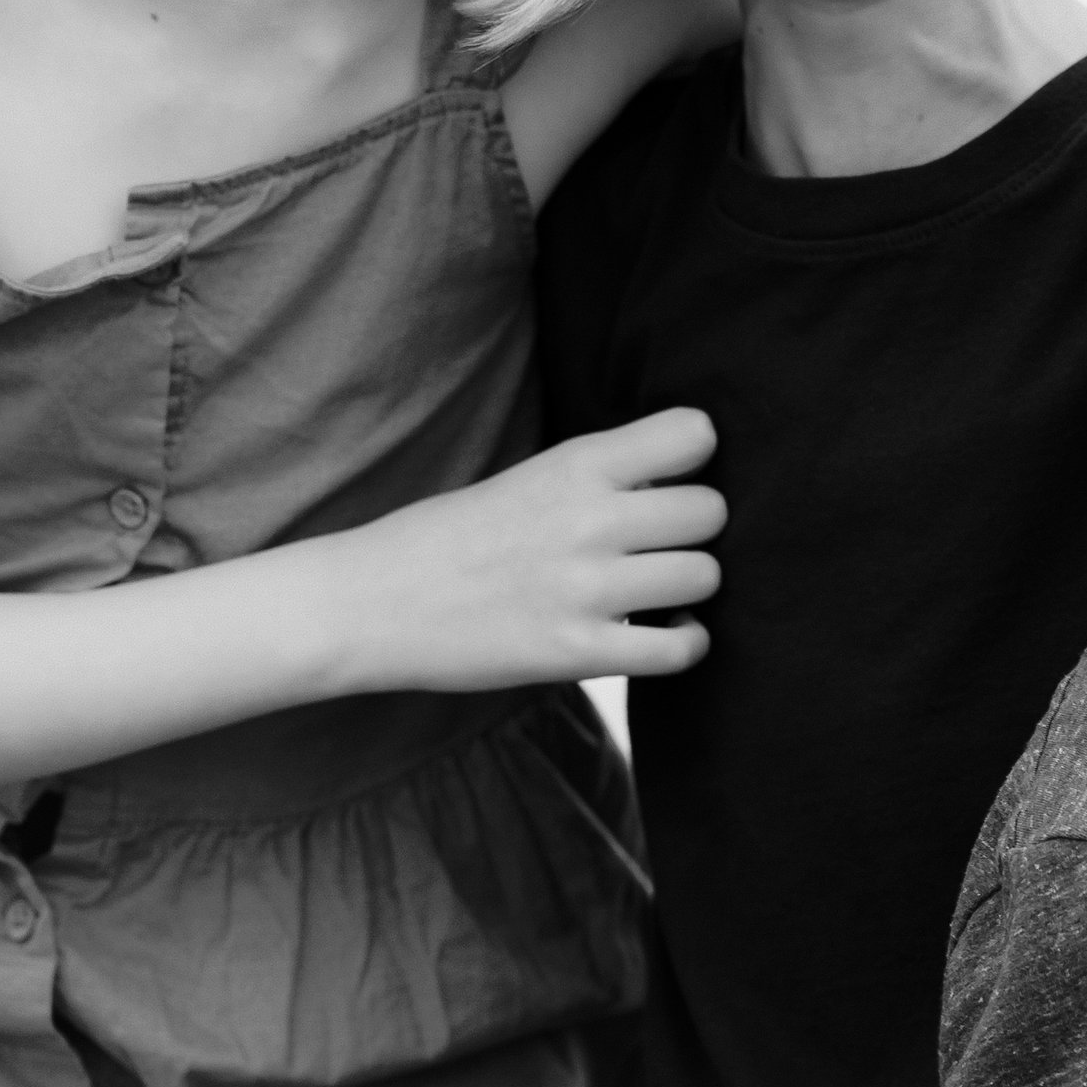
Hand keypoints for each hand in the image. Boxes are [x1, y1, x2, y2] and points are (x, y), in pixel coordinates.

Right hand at [330, 409, 724, 691]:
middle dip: (696, 530)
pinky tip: (660, 635)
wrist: (375, 602)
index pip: (694, 434)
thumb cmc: (453, 537)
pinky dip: (686, 644)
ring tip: (658, 593)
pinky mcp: (578, 652)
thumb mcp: (531, 478)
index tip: (671, 480)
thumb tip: (682, 484)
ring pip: (706, 577)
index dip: (696, 459)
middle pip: (712, 511)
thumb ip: (603, 477)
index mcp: (576, 464)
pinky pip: (682, 649)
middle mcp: (589, 519)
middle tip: (661, 546)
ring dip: (690, 588)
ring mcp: (586, 588)